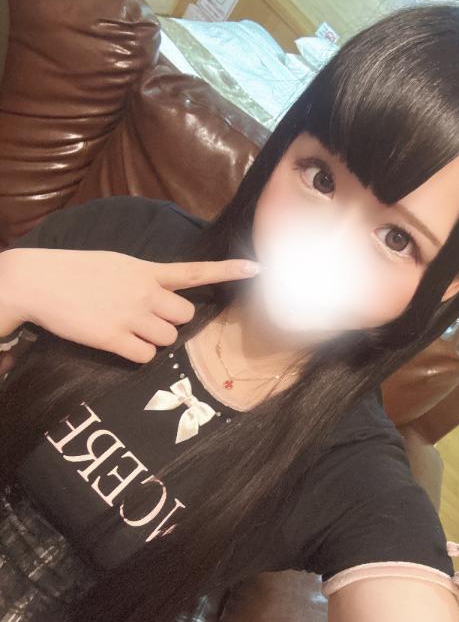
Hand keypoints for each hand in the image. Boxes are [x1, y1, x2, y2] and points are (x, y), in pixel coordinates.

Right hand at [0, 248, 260, 362]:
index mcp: (145, 270)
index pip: (194, 271)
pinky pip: (145, 357)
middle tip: (148, 320)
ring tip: (128, 330)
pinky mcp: (113, 339)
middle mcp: (144, 292)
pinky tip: (119, 345)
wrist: (38, 282)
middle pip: (184, 317)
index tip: (256, 268)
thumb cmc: (75, 272)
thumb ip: (144, 277)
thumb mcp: (115, 264)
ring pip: (167, 340)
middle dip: (172, 322)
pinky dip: (137, 356)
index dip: (227, 271)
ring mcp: (130, 316)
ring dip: (154, 340)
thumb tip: (161, 295)